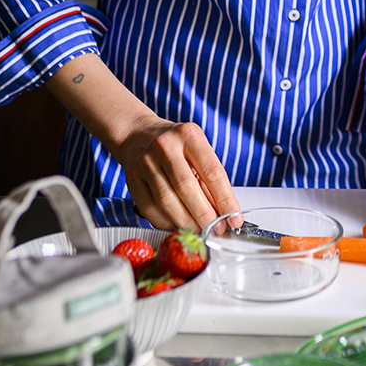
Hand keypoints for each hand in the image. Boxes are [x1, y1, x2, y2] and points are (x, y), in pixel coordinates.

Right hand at [111, 114, 240, 230]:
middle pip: (187, 188)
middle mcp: (165, 146)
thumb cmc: (174, 146)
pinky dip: (166, 223)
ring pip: (167, 201)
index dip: (225, 200)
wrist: (139, 135)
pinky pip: (149, 209)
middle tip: (215, 229)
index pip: (212, 172)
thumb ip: (209, 180)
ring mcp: (145, 162)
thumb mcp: (197, 152)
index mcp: (189, 136)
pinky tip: (177, 226)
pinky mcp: (131, 179)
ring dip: (186, 222)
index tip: (234, 219)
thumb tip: (224, 214)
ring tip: (198, 230)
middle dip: (204, 215)